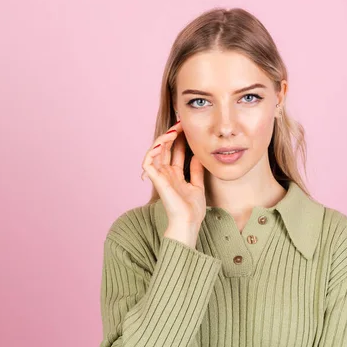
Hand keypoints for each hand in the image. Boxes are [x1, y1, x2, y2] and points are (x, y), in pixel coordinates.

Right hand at [141, 121, 205, 246]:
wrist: (189, 223)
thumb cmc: (193, 210)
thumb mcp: (198, 185)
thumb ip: (196, 171)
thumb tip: (199, 155)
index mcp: (175, 175)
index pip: (175, 151)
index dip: (179, 139)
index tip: (187, 128)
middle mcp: (166, 174)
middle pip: (165, 148)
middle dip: (172, 134)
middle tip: (181, 123)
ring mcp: (160, 176)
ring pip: (155, 151)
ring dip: (163, 139)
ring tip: (174, 130)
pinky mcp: (156, 180)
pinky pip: (148, 162)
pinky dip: (153, 151)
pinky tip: (164, 143)